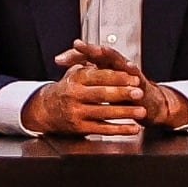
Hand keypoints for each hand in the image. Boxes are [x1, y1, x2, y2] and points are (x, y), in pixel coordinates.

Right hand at [20, 42, 149, 136]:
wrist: (46, 110)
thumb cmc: (66, 90)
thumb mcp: (74, 73)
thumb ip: (91, 65)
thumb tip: (109, 57)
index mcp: (75, 79)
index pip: (98, 76)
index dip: (118, 77)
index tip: (134, 78)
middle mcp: (74, 95)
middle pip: (102, 94)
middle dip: (123, 93)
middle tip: (139, 93)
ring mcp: (76, 112)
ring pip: (104, 113)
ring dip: (125, 112)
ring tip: (141, 111)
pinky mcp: (80, 128)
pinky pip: (103, 129)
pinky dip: (120, 129)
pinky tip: (133, 128)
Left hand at [55, 41, 187, 130]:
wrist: (147, 104)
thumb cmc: (121, 93)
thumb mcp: (101, 86)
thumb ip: (84, 76)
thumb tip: (60, 68)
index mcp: (104, 66)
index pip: (86, 58)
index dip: (73, 57)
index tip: (59, 60)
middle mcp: (116, 65)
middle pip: (100, 54)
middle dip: (89, 49)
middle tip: (78, 45)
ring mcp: (129, 72)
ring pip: (118, 60)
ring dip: (110, 54)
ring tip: (100, 50)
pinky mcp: (141, 80)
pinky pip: (136, 74)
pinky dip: (133, 70)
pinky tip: (129, 66)